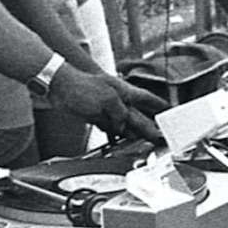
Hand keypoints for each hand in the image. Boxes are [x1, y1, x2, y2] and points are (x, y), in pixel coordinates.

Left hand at [49, 65, 166, 142]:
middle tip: (158, 136)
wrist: (58, 86)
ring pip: (122, 122)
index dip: (159, 106)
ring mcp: (105, 107)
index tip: (169, 112)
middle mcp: (117, 99)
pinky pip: (107, 126)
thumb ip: (119, 115)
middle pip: (136, 115)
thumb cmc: (81, 86)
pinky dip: (113, 133)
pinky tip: (115, 138)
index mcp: (124, 92)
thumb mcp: (107, 101)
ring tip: (140, 141)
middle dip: (148, 125)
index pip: (147, 99)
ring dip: (131, 132)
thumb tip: (124, 126)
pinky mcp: (93, 113)